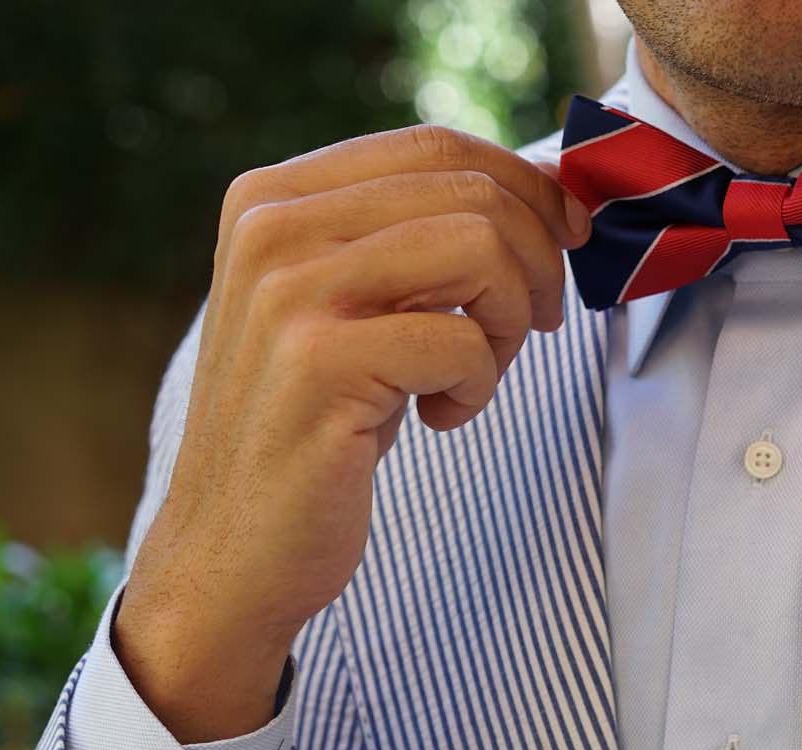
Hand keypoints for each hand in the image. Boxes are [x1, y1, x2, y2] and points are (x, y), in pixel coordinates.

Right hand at [113, 125, 589, 742]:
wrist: (233, 551)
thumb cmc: (318, 427)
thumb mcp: (354, 307)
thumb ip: (416, 239)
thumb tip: (554, 192)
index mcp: (274, 197)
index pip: (437, 145)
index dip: (527, 188)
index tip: (567, 242)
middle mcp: (271, 227)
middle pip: (471, 194)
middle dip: (536, 263)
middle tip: (531, 328)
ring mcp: (289, 293)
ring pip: (479, 249)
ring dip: (510, 319)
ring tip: (476, 371)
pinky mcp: (320, 364)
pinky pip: (463, 341)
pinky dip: (480, 387)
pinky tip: (440, 419)